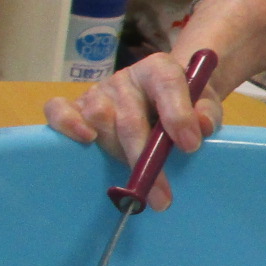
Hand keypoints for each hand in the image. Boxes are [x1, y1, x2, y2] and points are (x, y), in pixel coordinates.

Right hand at [43, 50, 219, 209]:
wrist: (164, 93)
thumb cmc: (185, 101)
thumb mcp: (204, 101)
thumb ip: (206, 112)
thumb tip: (201, 127)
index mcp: (159, 69)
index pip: (167, 84)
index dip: (177, 115)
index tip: (190, 146)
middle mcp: (126, 78)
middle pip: (130, 116)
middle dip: (145, 158)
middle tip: (161, 196)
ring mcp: (99, 92)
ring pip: (99, 120)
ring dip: (117, 154)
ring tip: (137, 182)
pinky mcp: (77, 105)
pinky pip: (59, 110)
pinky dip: (66, 124)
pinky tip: (85, 142)